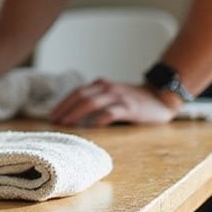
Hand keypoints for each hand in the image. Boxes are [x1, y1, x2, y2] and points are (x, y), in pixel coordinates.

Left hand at [49, 79, 177, 126]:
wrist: (161, 97)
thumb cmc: (132, 100)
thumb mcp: (111, 96)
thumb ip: (96, 101)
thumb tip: (72, 117)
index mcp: (100, 85)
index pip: (76, 93)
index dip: (62, 104)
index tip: (51, 116)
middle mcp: (107, 88)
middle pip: (80, 96)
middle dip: (64, 109)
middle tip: (54, 121)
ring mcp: (118, 97)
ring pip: (92, 102)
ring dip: (76, 113)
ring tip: (66, 123)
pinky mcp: (130, 107)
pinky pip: (111, 112)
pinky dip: (99, 119)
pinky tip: (91, 127)